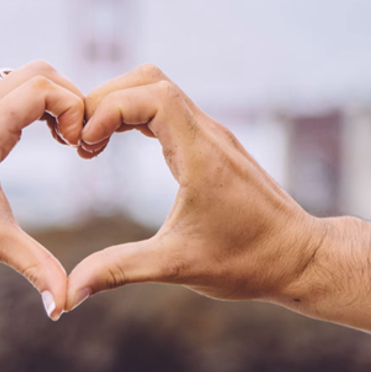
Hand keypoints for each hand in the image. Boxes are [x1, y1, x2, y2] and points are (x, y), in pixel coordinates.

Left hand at [0, 60, 84, 319]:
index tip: (78, 147)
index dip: (72, 108)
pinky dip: (41, 100)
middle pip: (40, 71)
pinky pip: (16, 85)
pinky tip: (49, 136)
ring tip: (67, 139)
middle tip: (79, 142)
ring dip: (57, 97)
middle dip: (71, 99)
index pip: (41, 88)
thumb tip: (63, 308)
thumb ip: (35, 269)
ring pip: (28, 73)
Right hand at [66, 65, 325, 310]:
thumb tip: (71, 292)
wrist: (299, 258)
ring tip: (92, 144)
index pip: (152, 95)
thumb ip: (120, 270)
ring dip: (119, 104)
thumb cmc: (246, 262)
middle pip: (149, 80)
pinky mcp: (212, 145)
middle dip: (105, 100)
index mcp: (201, 154)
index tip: (85, 145)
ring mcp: (212, 136)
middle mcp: (209, 134)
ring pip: (159, 88)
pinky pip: (168, 108)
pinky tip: (115, 144)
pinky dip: (135, 115)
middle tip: (79, 141)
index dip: (110, 109)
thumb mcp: (176, 266)